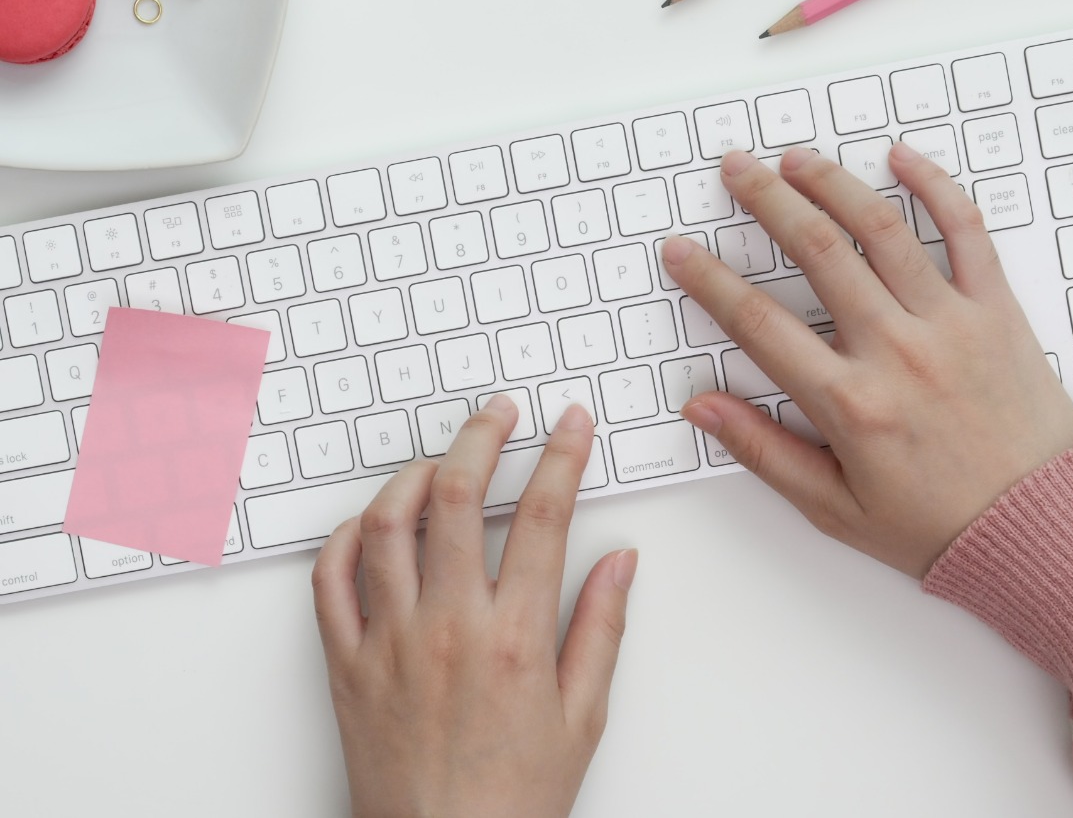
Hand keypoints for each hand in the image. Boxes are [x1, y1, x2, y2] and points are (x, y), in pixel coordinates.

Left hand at [311, 398, 634, 817]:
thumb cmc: (513, 797)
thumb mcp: (584, 715)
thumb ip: (602, 627)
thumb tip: (622, 561)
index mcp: (516, 637)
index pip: (545, 516)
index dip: (562, 455)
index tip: (570, 425)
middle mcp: (449, 626)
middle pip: (459, 495)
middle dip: (482, 435)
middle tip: (498, 414)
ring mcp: (389, 641)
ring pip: (386, 524)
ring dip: (414, 474)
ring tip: (439, 460)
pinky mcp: (346, 663)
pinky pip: (330, 580)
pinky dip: (346, 537)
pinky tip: (373, 524)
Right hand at [663, 144, 1072, 578]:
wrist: (1040, 528)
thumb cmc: (939, 527)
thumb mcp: (836, 509)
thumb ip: (764, 452)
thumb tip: (702, 408)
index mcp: (851, 404)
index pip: (758, 324)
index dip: (709, 281)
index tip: (681, 251)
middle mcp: (896, 351)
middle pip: (814, 251)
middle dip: (766, 200)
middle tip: (736, 169)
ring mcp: (950, 322)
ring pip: (880, 228)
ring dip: (832, 182)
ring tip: (796, 157)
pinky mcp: (997, 309)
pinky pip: (965, 229)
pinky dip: (934, 185)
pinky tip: (900, 156)